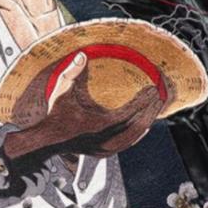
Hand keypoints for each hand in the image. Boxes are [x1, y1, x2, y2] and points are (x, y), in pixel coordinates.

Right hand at [3, 51, 165, 159]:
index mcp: (100, 126)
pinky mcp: (104, 152)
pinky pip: (127, 144)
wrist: (46, 141)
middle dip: (151, 109)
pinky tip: (144, 127)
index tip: (154, 88)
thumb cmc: (54, 116)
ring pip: (135, 137)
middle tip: (160, 95)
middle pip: (138, 126)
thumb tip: (82, 54)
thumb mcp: (61, 92)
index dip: (144, 101)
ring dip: (146, 121)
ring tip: (155, 107)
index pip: (130, 113)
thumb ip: (72, 72)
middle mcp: (106, 140)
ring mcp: (106, 149)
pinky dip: (137, 134)